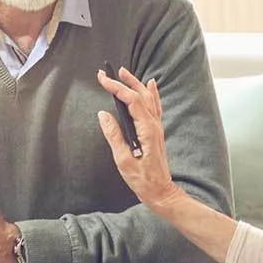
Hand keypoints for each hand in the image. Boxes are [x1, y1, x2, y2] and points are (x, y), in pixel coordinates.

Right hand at [96, 67, 184, 208]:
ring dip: (136, 83)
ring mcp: (157, 127)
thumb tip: (103, 115)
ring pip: (148, 98)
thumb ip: (114, 135)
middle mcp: (154, 124)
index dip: (116, 87)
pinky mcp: (156, 131)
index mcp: (146, 129)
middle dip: (124, 81)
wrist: (160, 191)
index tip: (102, 79)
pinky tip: (150, 85)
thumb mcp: (123, 160)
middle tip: (109, 71)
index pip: (131, 100)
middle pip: (141, 94)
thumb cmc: (142, 179)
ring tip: (124, 72)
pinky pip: (155, 106)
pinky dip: (152, 93)